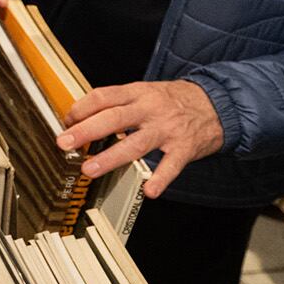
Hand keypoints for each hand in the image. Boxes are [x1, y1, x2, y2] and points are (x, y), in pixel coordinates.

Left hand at [59, 79, 224, 198]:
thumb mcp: (145, 91)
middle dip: (86, 131)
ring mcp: (168, 129)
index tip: (66, 121)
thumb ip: (118, 103)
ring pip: (136, 143)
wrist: (217, 103)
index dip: (82, 108)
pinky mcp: (185, 148)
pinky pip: (172, 166)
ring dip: (111, 157)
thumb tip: (83, 118)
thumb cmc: (173, 100)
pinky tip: (150, 191)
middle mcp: (151, 109)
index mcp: (138, 92)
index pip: (104, 96)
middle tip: (65, 143)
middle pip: (114, 118)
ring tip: (90, 169)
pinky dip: (161, 179)